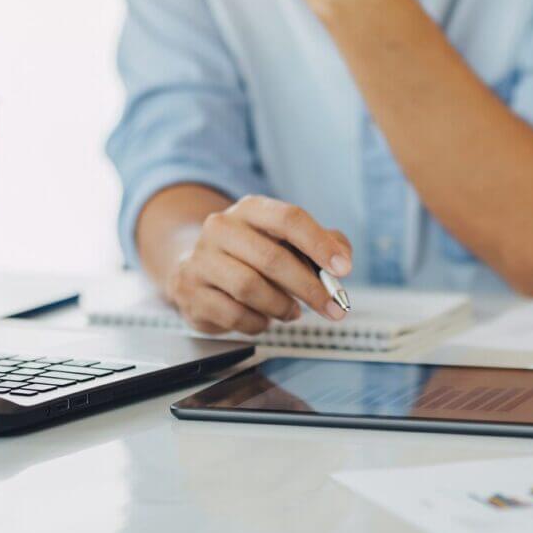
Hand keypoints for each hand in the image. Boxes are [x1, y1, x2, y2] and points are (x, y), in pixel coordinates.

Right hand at [166, 195, 352, 334]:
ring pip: (250, 288)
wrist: (196, 267)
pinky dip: (258, 322)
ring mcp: (201, 259)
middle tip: (333, 308)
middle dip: (310, 288)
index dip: (319, 245)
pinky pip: (233, 314)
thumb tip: (343, 258)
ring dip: (281, 306)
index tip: (343, 269)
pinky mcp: (189, 291)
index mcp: (250, 209)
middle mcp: (221, 228)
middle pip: (272, 258)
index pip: (289, 219)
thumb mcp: (287, 240)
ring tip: (292, 312)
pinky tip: (264, 319)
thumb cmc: (253, 254)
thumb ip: (323, 243)